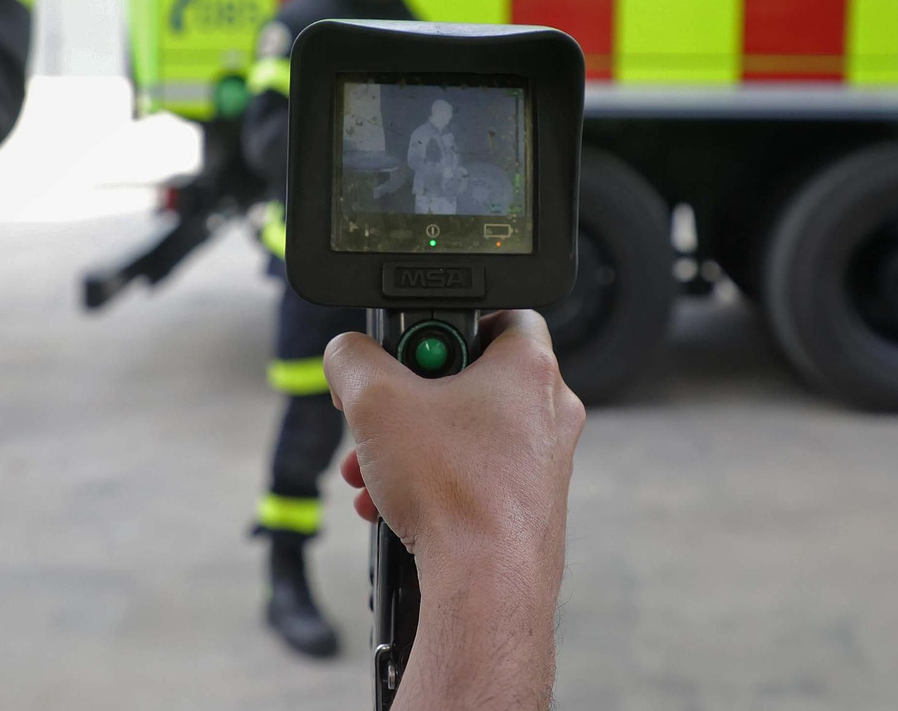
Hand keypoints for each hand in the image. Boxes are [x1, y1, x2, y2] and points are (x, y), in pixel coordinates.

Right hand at [327, 310, 583, 569]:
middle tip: (377, 416)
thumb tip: (346, 354)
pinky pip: (474, 477)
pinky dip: (432, 484)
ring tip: (373, 473)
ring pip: (466, 435)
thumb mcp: (374, 401)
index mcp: (531, 367)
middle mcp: (551, 411)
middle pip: (470, 379)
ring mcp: (545, 463)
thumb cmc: (451, 490)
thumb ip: (351, 359)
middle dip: (409, 400)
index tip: (407, 349)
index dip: (446, 322)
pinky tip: (394, 507)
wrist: (486, 585)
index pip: (501, 312)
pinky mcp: (531, 506)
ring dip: (410, 448)